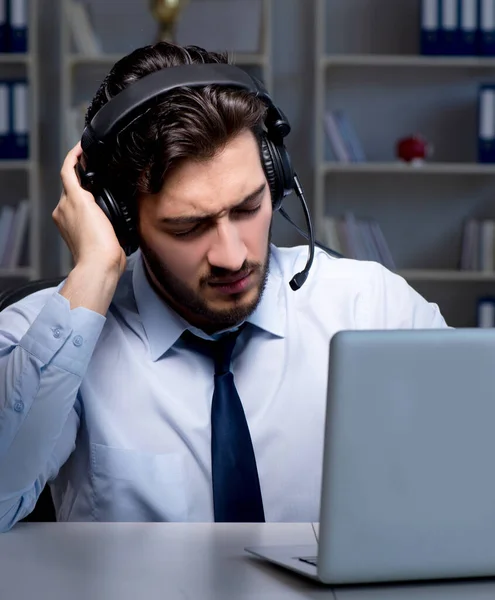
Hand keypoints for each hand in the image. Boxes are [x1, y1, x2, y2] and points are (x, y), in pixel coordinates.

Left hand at [53, 142, 126, 276]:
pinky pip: (89, 213)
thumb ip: (79, 187)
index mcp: (66, 204)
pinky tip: (106, 207)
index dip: (74, 156)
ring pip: (80, 199)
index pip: (67, 172)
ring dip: (89, 191)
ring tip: (104, 186)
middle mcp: (66, 212)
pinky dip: (95, 206)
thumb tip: (78, 176)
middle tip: (97, 164)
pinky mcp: (86, 233)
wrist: (102, 264)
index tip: (82, 147)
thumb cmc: (95, 241)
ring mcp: (75, 223)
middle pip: (72, 185)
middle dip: (83, 174)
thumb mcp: (84, 205)